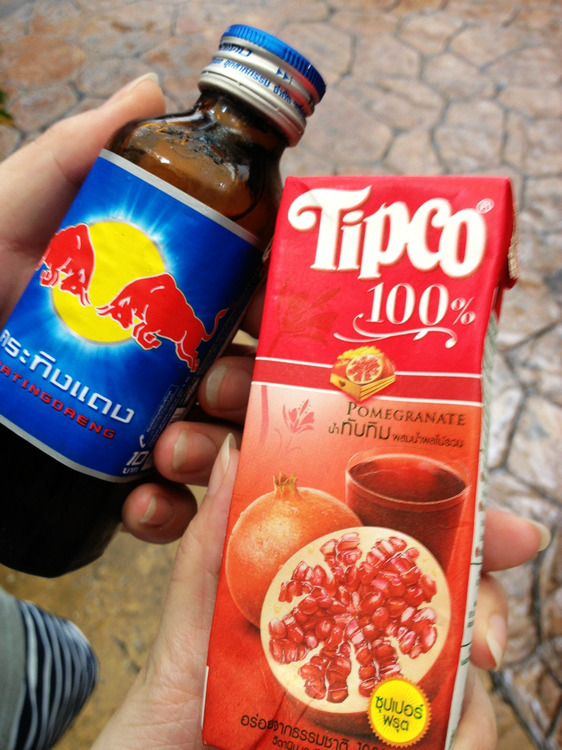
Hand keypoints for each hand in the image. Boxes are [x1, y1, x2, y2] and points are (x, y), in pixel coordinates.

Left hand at [0, 74, 260, 542]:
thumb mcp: (12, 212)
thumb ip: (75, 153)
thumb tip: (153, 89)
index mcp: (158, 297)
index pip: (239, 296)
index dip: (268, 298)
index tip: (269, 302)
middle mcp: (162, 362)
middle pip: (242, 374)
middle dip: (249, 381)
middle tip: (220, 383)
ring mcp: (144, 424)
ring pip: (217, 443)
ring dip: (214, 447)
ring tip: (174, 447)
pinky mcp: (115, 478)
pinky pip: (169, 505)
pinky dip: (170, 511)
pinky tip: (144, 502)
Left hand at [92, 441, 549, 748]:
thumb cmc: (169, 717)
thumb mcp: (190, 625)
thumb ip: (211, 542)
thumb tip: (232, 452)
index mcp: (324, 599)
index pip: (403, 552)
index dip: (467, 534)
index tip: (513, 534)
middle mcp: (361, 644)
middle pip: (449, 608)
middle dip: (488, 610)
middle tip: (485, 639)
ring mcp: (377, 702)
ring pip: (463, 682)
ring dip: (476, 695)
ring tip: (461, 706)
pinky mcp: (391, 747)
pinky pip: (450, 738)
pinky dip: (462, 737)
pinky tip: (443, 742)